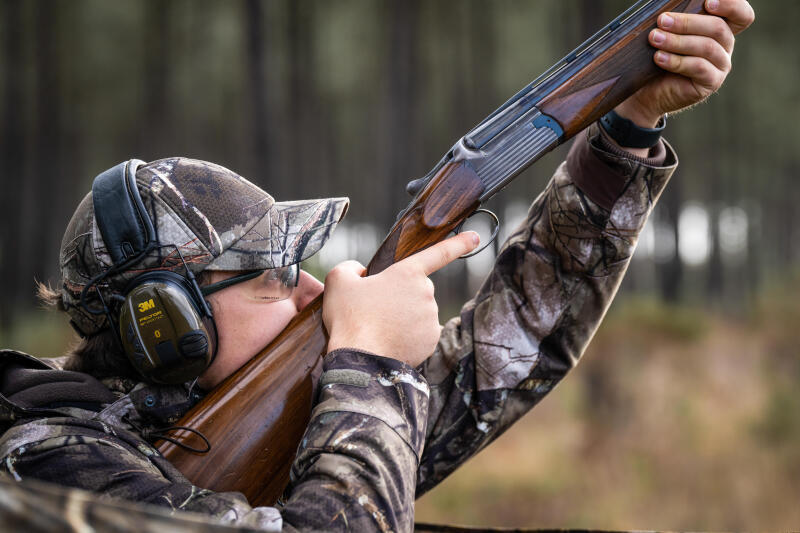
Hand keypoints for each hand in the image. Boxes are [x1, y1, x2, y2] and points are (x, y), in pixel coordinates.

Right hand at [322, 232, 479, 366]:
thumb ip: (351, 267)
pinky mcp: (431, 341)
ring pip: (419, 312)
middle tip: (377, 308)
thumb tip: (361, 272)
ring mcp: (430, 318)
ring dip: (404, 316)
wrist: (359, 359)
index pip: (439, 253)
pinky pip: (421, 332)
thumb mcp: (338, 281)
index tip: (475, 237)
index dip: (458, 243)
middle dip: (402, 295)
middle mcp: (426, 294)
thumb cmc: (349, 317)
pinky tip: (390, 339)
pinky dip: (408, 335)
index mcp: (407, 273)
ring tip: (380, 327)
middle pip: (417, 289)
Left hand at [616, 0, 754, 127]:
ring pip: (707, 47)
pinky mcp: (711, 82)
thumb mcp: (670, 34)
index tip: (708, 2)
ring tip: (655, 38)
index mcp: (721, 29)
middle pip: (718, 27)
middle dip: (687, 22)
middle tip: (662, 20)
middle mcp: (725, 46)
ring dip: (677, 41)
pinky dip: (676, 61)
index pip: (741, 14)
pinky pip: (698, 67)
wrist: (649, 92)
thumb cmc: (659, 57)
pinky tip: (659, 57)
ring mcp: (721, 65)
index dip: (731, 5)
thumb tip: (670, 10)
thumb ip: (678, 19)